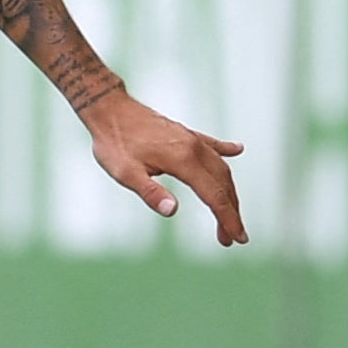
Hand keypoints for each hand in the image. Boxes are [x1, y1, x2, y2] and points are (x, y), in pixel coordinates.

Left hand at [80, 88, 247, 246]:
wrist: (109, 108)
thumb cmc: (114, 143)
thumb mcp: (125, 174)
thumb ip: (150, 192)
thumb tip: (173, 210)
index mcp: (183, 160)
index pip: (214, 195)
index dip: (228, 218)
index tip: (238, 238)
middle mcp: (194, 148)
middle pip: (223, 184)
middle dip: (232, 212)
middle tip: (234, 238)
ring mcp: (191, 139)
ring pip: (221, 168)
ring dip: (229, 192)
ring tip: (231, 215)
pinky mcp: (185, 133)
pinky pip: (212, 144)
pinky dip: (226, 152)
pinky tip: (237, 150)